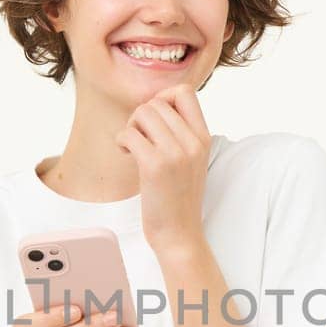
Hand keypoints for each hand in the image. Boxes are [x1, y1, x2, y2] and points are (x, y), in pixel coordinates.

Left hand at [116, 82, 211, 256]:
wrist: (179, 234)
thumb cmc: (179, 199)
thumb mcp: (192, 161)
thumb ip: (181, 134)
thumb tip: (156, 105)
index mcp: (204, 138)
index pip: (184, 92)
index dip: (163, 98)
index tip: (155, 121)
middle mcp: (193, 142)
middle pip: (157, 101)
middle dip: (141, 117)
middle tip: (139, 139)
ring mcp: (175, 153)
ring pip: (142, 112)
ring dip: (131, 127)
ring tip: (134, 147)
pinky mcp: (155, 166)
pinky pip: (129, 134)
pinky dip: (121, 141)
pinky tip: (126, 155)